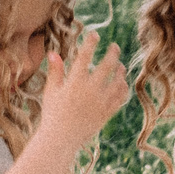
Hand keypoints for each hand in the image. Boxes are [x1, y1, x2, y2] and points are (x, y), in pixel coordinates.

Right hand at [37, 28, 130, 147]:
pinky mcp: (107, 113)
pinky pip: (120, 98)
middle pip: (107, 66)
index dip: (91, 43)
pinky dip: (123, 88)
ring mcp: (100, 102)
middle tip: (115, 46)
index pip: (84, 57)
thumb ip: (55, 71)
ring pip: (118, 81)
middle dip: (112, 53)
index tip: (95, 34)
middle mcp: (89, 91)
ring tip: (120, 66)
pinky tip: (122, 83)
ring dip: (121, 71)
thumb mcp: (51, 91)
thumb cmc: (53, 114)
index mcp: (74, 83)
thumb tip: (54, 52)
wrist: (61, 139)